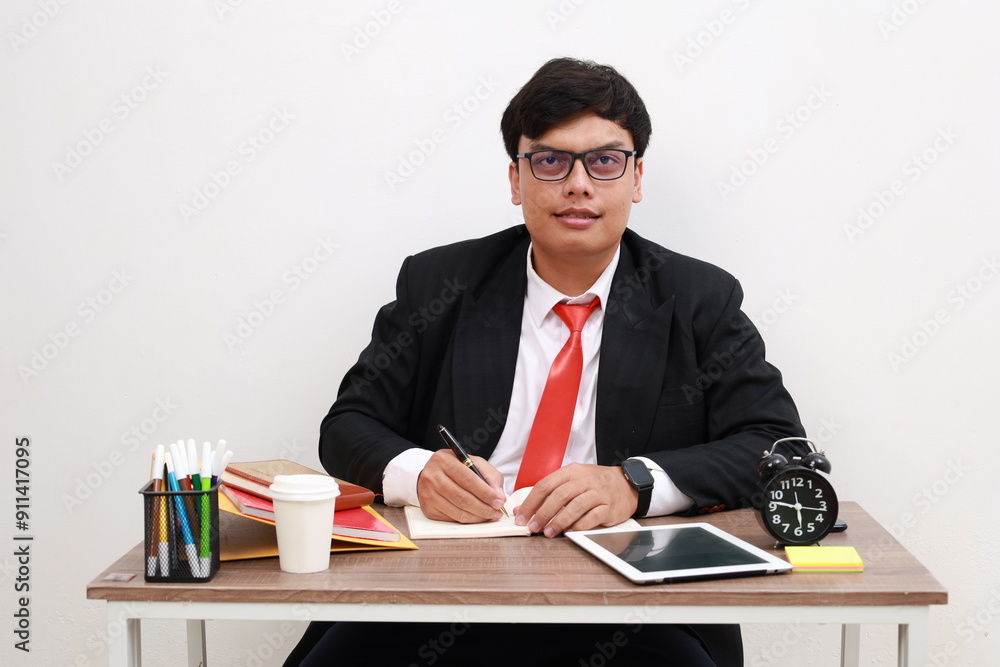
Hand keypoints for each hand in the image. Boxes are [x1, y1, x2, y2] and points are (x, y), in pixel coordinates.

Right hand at [416, 449, 506, 522]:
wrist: (431, 473)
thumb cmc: (455, 467)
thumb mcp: (472, 462)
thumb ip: (489, 475)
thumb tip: (499, 495)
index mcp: (444, 460)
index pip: (468, 479)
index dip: (485, 492)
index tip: (499, 501)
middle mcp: (432, 477)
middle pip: (462, 498)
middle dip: (484, 508)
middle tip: (497, 512)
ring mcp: (428, 494)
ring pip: (457, 511)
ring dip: (478, 517)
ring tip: (490, 515)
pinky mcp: (428, 508)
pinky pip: (452, 518)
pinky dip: (468, 520)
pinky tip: (477, 517)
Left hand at [513, 463, 637, 537]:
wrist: (627, 484)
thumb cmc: (596, 484)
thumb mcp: (574, 480)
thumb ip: (551, 493)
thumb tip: (525, 509)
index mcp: (572, 472)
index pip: (546, 485)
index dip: (531, 502)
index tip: (522, 515)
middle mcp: (585, 480)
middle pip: (559, 496)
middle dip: (542, 513)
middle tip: (532, 527)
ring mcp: (598, 493)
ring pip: (574, 506)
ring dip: (558, 521)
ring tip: (548, 532)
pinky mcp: (609, 507)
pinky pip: (591, 517)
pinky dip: (578, 526)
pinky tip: (569, 532)